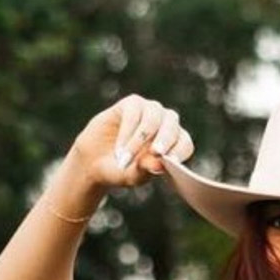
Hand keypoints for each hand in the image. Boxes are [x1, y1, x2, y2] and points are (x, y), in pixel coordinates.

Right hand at [73, 93, 194, 189]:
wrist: (95, 161)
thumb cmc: (122, 170)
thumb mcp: (134, 175)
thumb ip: (146, 169)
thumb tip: (159, 164)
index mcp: (174, 144)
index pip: (184, 143)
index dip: (180, 150)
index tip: (173, 162)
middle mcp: (165, 124)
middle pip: (172, 126)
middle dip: (164, 139)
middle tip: (156, 152)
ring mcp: (150, 111)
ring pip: (153, 118)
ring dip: (139, 140)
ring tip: (125, 159)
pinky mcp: (133, 103)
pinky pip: (134, 112)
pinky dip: (126, 133)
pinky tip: (119, 150)